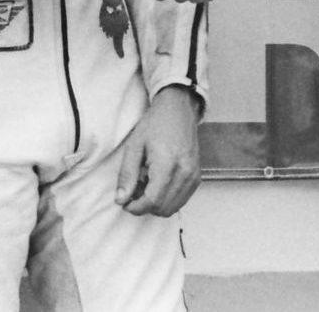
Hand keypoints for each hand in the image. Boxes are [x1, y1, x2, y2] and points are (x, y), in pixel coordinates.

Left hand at [112, 87, 202, 216]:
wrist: (178, 110)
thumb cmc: (156, 124)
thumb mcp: (134, 146)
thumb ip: (127, 175)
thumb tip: (121, 199)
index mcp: (167, 164)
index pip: (152, 201)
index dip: (136, 207)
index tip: (125, 203)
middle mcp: (185, 172)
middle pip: (163, 208)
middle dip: (144, 206)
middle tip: (134, 190)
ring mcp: (193, 176)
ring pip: (172, 208)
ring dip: (156, 204)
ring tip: (146, 185)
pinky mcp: (197, 177)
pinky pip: (181, 200)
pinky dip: (167, 199)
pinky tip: (158, 184)